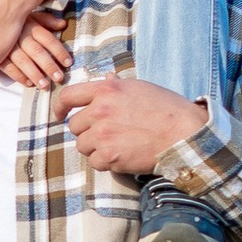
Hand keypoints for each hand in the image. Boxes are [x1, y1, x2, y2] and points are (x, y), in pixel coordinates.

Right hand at [4, 14, 72, 89]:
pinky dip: (17, 76)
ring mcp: (6, 46)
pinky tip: (27, 83)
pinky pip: (7, 67)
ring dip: (34, 74)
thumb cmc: (10, 17)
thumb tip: (63, 24)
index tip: (68, 63)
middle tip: (59, 78)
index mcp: (29, 25)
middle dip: (49, 66)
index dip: (59, 51)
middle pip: (37, 52)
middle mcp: (19, 36)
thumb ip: (46, 20)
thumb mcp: (29, 15)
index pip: (47, 39)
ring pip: (23, 61)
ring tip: (45, 86)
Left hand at [54, 75, 208, 176]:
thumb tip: (106, 79)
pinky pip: (94, 162)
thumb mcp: (140, 88)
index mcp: (106, 91)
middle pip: (75, 125)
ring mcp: (103, 135)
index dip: (59, 107)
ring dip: (95, 148)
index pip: (69, 95)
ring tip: (118, 144)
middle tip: (108, 133)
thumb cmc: (166, 109)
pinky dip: (106, 162)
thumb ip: (117, 86)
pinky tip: (123, 155)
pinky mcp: (109, 156)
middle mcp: (100, 111)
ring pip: (83, 145)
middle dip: (87, 131)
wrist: (183, 134)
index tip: (59, 115)